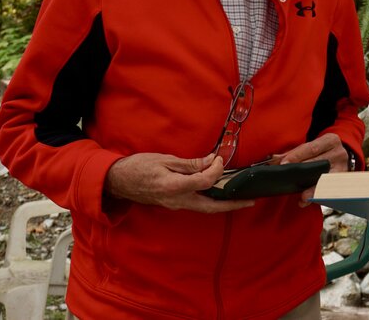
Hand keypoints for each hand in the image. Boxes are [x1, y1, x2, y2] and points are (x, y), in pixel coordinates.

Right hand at [104, 153, 253, 213]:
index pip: (206, 181)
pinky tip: (218, 195)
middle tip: (250, 201)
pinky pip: (196, 205)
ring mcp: (175, 205)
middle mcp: (177, 200)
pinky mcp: (174, 204)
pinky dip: (211, 201)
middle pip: (211, 207)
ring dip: (223, 205)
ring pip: (205, 208)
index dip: (217, 170)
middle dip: (232, 205)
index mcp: (175, 187)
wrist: (118, 181)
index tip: (219, 160)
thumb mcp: (165, 160)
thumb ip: (190, 164)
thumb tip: (211, 161)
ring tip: (239, 199)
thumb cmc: (139, 167)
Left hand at [277, 133, 348, 204]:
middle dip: (300, 172)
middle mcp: (338, 153)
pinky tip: (307, 201)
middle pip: (317, 163)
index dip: (297, 156)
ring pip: (325, 179)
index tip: (283, 163)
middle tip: (286, 179)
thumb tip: (274, 159)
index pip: (311, 148)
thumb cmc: (323, 152)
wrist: (344, 157)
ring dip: (312, 189)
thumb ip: (294, 153)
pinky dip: (317, 196)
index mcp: (330, 140)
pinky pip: (329, 191)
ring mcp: (342, 168)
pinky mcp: (342, 182)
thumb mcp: (313, 146)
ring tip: (302, 197)